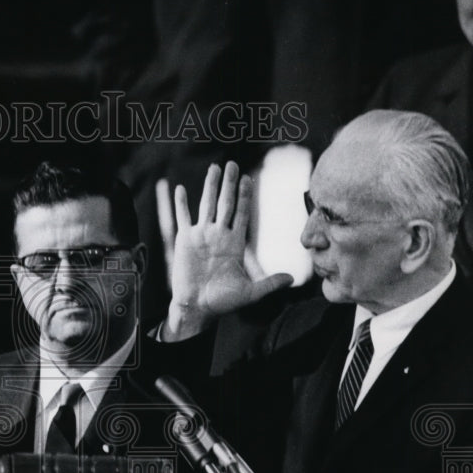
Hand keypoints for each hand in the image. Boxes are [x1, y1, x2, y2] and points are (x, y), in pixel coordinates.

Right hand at [162, 162, 292, 339]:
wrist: (197, 308)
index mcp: (234, 243)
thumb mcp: (250, 293)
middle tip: (233, 164)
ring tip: (214, 168)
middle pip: (225, 204)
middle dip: (230, 184)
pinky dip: (180, 204)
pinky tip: (180, 189)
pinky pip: (182, 218)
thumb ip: (270, 284)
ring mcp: (201, 236)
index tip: (249, 179)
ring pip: (206, 205)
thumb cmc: (223, 302)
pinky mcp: (184, 241)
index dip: (245, 197)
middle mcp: (218, 235)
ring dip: (209, 186)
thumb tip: (292, 279)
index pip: (242, 214)